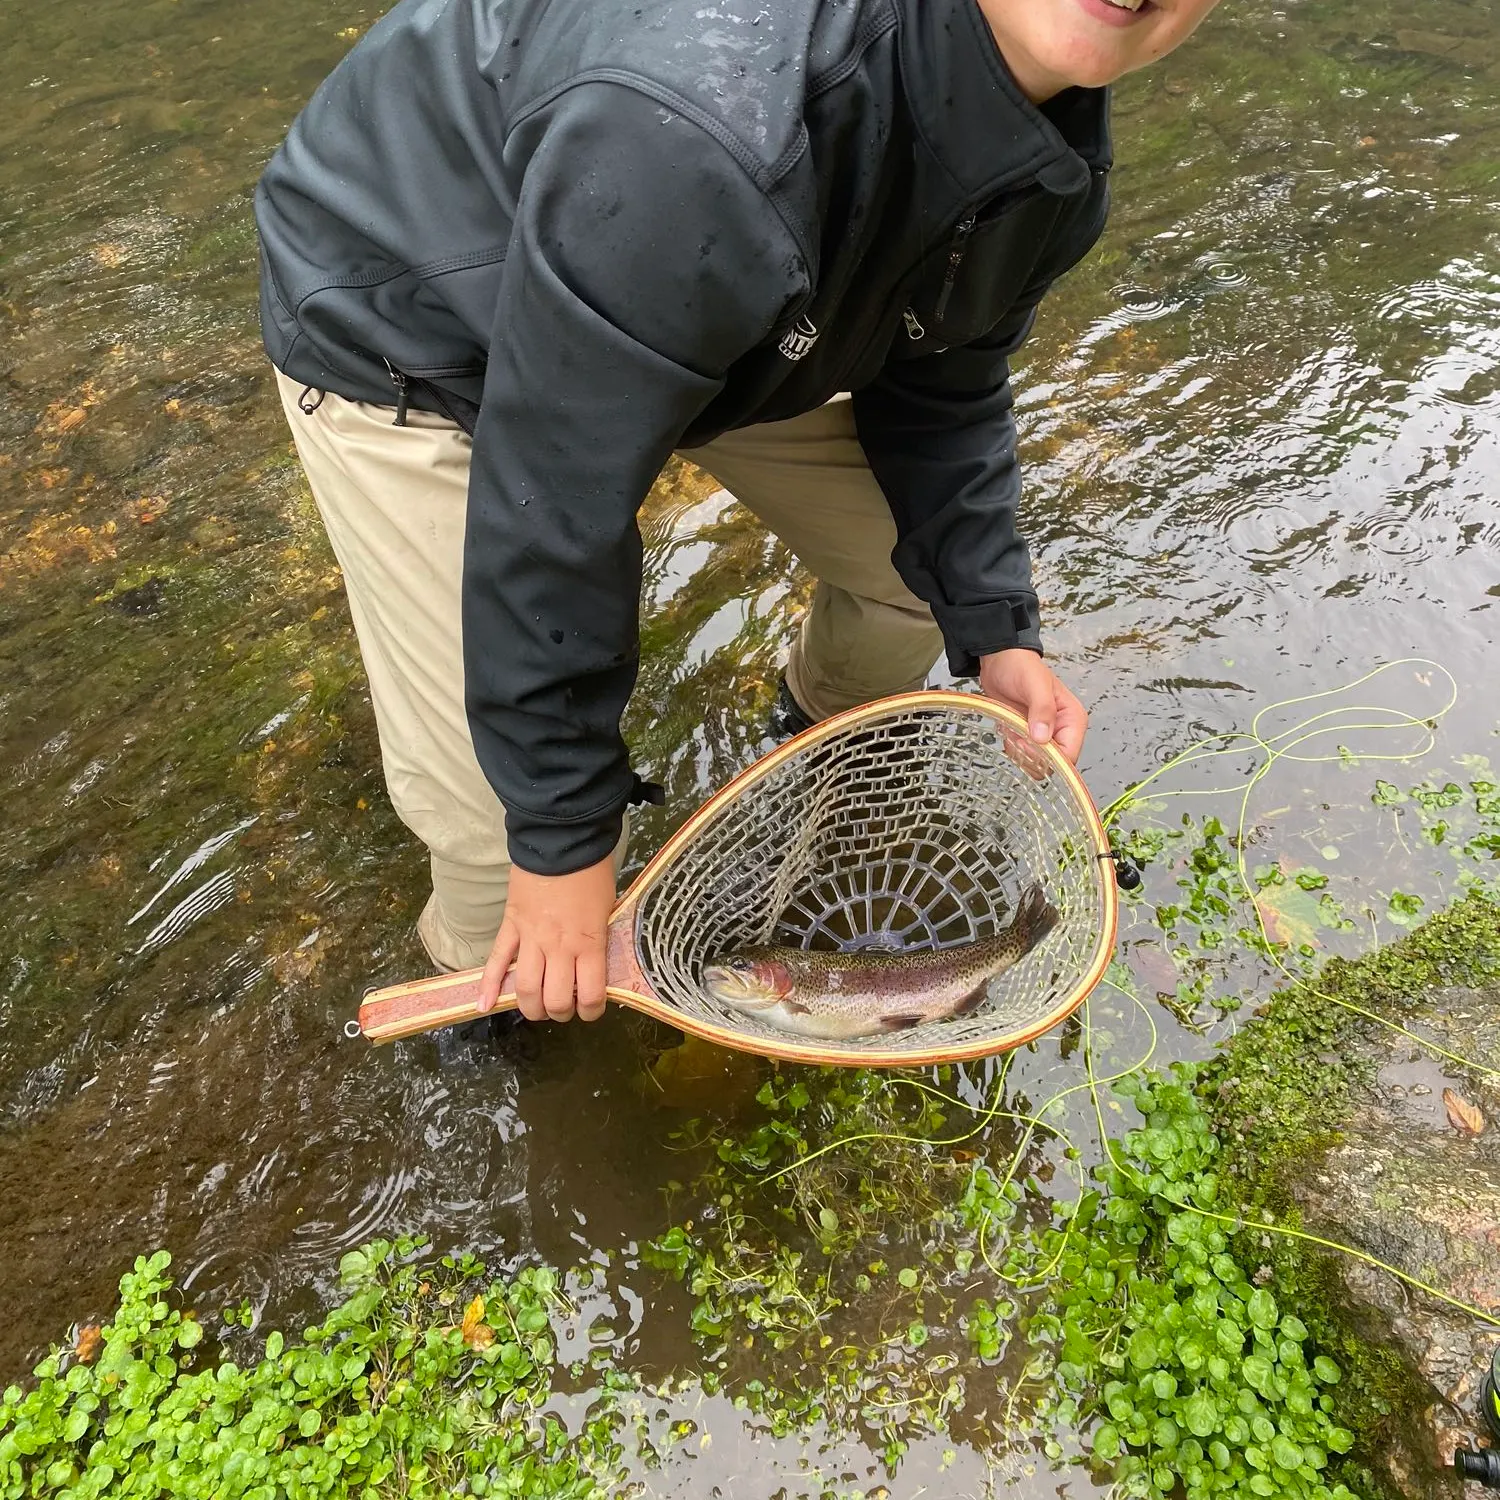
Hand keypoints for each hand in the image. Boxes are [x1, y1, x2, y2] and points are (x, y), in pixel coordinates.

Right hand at [479, 857, 615, 1022]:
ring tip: (537, 1007)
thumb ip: (598, 940)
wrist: (562, 840)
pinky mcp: (511, 926)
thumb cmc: (593, 872)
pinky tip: (483, 1004)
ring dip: (531, 1006)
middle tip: (563, 1007)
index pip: (588, 996)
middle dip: (559, 1012)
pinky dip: (488, 985)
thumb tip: (593, 965)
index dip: (590, 1011)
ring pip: (524, 988)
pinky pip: (497, 960)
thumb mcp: (607, 910)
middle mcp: (559, 948)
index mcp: (588, 943)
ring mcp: (531, 938)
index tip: (590, 1007)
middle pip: (553, 1000)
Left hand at [978, 648, 1088, 767]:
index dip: (1049, 758)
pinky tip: (1007, 729)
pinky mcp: (1027, 737)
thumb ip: (1042, 709)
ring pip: (1037, 764)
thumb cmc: (1021, 667)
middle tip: (1016, 738)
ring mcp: (1044, 736)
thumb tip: (1042, 737)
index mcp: (1072, 719)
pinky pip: (1023, 756)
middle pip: (1054, 763)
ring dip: (1020, 752)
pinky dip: (1012, 748)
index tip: (1027, 744)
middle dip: (1032, 756)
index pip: (1070, 754)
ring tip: (1011, 729)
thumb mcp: (1035, 684)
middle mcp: (1061, 731)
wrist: (1000, 660)